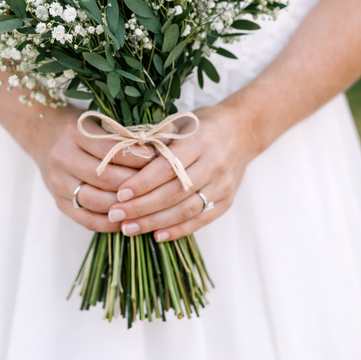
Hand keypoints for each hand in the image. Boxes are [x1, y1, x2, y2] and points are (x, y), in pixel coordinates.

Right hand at [35, 106, 155, 231]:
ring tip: (147, 205)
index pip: (111, 149)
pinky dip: (109, 223)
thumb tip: (160, 150)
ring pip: (96, 201)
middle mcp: (62, 157)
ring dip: (124, 206)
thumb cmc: (80, 128)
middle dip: (135, 184)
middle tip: (158, 186)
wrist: (42, 134)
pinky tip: (128, 220)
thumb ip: (120, 135)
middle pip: (104, 177)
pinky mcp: (58, 202)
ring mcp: (58, 183)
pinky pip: (86, 219)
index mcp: (74, 133)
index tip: (158, 159)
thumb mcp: (96, 122)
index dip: (137, 157)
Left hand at [106, 103, 257, 241]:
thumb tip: (121, 160)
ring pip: (185, 210)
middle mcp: (214, 164)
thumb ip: (157, 141)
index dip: (142, 183)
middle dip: (141, 207)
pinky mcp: (227, 201)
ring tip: (128, 228)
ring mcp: (223, 185)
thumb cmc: (204, 125)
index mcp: (200, 140)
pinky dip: (178, 230)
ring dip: (154, 222)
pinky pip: (201, 220)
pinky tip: (157, 235)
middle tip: (115, 214)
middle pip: (174, 192)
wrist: (244, 131)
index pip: (167, 167)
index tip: (119, 194)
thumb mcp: (181, 123)